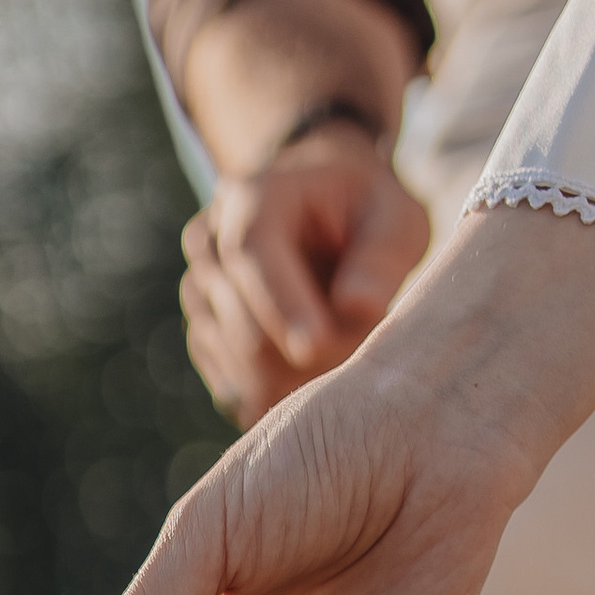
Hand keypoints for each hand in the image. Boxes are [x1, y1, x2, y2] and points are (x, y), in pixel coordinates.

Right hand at [182, 135, 430, 424]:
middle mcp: (211, 243)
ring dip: (295, 382)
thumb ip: (383, 257)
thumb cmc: (366, 212)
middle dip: (305, 358)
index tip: (316, 347)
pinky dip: (275, 395)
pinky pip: (232, 385)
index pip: (252, 256)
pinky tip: (314, 383)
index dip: (282, 306)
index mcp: (253, 198)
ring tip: (347, 362)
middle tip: (365, 363)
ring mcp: (200, 291)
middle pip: (243, 327)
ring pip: (237, 365)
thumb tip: (358, 307)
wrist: (326, 210)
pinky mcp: (205, 331)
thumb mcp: (395, 217)